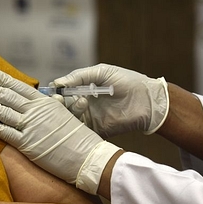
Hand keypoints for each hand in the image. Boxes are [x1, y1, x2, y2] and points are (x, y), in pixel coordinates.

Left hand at [0, 68, 119, 193]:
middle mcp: (35, 111)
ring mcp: (30, 127)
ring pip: (2, 110)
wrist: (88, 156)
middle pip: (6, 95)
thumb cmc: (76, 137)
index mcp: (44, 102)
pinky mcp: (27, 144)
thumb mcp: (61, 114)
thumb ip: (44, 106)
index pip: (17, 86)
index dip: (0, 78)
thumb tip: (31, 101)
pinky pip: (5, 132)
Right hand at [53, 63, 168, 137]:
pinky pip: (79, 131)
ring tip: (82, 103)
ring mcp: (89, 118)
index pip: (61, 91)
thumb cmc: (128, 81)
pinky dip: (75, 126)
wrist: (148, 101)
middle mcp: (83, 104)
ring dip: (70, 111)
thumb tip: (56, 83)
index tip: (54, 91)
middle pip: (62, 106)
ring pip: (68, 118)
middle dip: (58, 103)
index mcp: (83, 89)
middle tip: (61, 99)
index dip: (55, 91)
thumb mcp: (101, 72)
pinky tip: (81, 115)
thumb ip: (78, 76)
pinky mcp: (96, 130)